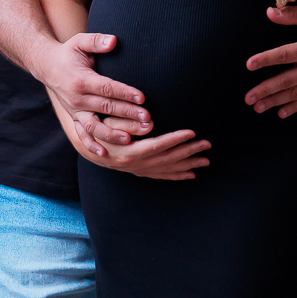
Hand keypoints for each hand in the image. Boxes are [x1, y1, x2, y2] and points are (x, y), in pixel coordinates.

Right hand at [41, 32, 152, 157]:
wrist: (47, 66)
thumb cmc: (69, 53)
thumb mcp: (80, 42)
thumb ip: (96, 41)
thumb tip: (113, 40)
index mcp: (81, 80)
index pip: (107, 87)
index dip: (124, 92)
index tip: (142, 97)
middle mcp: (77, 98)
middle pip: (106, 108)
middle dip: (127, 114)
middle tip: (148, 119)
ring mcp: (75, 111)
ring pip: (95, 126)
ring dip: (112, 134)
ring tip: (129, 139)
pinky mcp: (74, 118)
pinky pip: (82, 134)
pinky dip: (91, 145)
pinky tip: (105, 153)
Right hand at [80, 122, 211, 181]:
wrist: (90, 147)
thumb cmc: (100, 130)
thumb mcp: (110, 122)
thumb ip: (127, 121)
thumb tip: (150, 122)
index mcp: (130, 151)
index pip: (158, 145)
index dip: (176, 139)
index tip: (192, 132)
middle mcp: (136, 164)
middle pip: (167, 158)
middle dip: (189, 151)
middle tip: (207, 144)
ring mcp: (139, 170)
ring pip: (168, 168)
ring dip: (188, 164)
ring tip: (205, 160)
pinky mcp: (141, 172)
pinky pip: (162, 176)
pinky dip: (178, 175)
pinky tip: (191, 174)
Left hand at [245, 4, 296, 117]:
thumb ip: (290, 14)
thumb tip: (269, 12)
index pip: (284, 55)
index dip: (265, 60)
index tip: (249, 65)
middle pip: (287, 80)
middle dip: (265, 90)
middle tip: (248, 98)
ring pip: (295, 93)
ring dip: (275, 101)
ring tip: (257, 107)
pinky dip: (294, 107)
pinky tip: (280, 113)